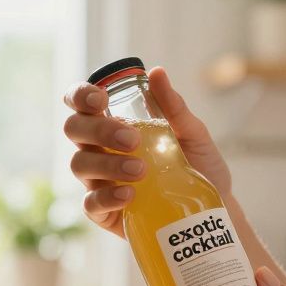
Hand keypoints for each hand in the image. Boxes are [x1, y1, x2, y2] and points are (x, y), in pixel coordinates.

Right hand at [63, 67, 231, 237]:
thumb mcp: (193, 134)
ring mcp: (99, 181)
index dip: (81, 95)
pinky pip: (90, 203)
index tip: (101, 99)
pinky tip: (129, 195)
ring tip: (141, 170)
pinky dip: (106, 197)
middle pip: (75, 129)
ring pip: (79, 164)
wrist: (210, 209)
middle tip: (133, 140)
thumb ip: (174, 107)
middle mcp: (99, 149)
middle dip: (98, 130)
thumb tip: (157, 72)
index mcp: (114, 124)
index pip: (82, 103)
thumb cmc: (198, 165)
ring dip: (107, 164)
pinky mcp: (104, 212)